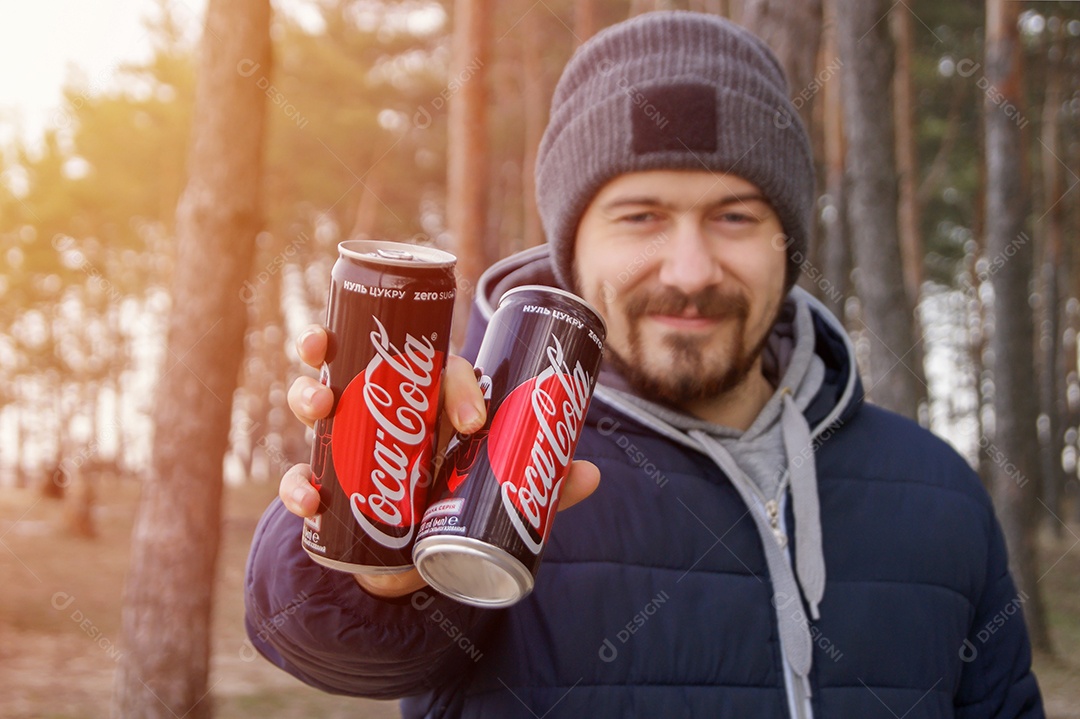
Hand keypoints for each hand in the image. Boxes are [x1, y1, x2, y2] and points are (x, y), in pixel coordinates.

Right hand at [279, 324, 600, 597]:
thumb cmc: (462, 501)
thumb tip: (591, 472)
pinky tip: (309, 497)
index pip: (439, 370)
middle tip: (340, 354)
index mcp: (431, 399)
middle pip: (356, 361)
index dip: (457, 385)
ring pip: (317, 401)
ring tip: (317, 406)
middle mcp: (384, 407)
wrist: (421, 560)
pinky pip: (302, 475)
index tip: (476, 421)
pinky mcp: (328, 485)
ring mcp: (349, 441)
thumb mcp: (501, 490)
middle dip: (337, 346)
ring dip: (308, 393)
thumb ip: (540, 481)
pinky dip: (297, 484)